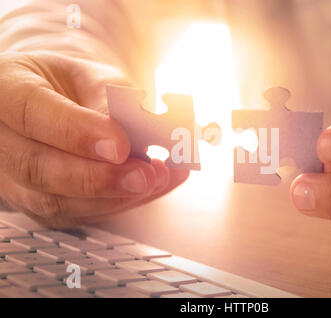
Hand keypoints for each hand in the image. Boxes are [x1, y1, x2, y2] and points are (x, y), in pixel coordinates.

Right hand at [0, 51, 188, 227]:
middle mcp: (0, 139)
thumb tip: (139, 135)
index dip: (76, 132)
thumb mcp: (94, 76)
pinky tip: (152, 187)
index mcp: (6, 89)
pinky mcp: (38, 204)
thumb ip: (112, 100)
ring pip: (55, 201)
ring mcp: (13, 178)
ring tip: (157, 179)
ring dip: (114, 196)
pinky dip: (120, 203)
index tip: (121, 145)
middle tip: (145, 175)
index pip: (31, 114)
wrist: (63, 103)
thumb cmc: (74, 86)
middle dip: (98, 178)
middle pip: (37, 168)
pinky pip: (76, 213)